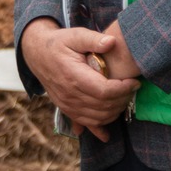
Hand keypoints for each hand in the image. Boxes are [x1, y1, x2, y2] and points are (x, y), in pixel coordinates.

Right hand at [20, 18, 140, 141]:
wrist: (36, 53)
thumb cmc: (59, 43)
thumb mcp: (74, 35)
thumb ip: (93, 39)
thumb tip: (112, 42)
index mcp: (73, 76)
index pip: (105, 92)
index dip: (124, 89)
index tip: (134, 82)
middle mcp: (69, 94)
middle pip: (104, 106)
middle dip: (123, 99)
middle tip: (132, 89)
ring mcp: (66, 104)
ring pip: (98, 117)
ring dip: (116, 111)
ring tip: (123, 98)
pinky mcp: (65, 108)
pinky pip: (84, 123)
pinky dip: (98, 128)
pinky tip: (106, 134)